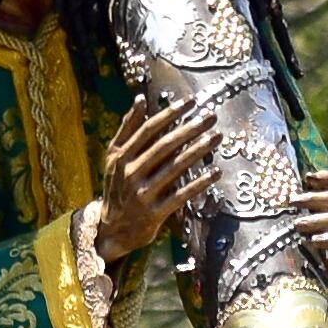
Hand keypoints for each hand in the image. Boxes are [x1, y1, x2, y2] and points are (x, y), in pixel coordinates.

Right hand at [94, 97, 221, 261]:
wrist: (112, 229)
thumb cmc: (117, 186)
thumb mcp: (114, 156)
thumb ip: (127, 128)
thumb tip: (140, 99)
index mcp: (121, 156)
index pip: (148, 129)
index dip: (170, 114)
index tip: (190, 102)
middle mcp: (131, 173)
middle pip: (164, 146)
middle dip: (190, 129)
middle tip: (210, 117)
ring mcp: (143, 194)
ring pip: (174, 168)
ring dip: (198, 151)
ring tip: (216, 137)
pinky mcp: (155, 214)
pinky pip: (180, 196)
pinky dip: (199, 183)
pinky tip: (215, 172)